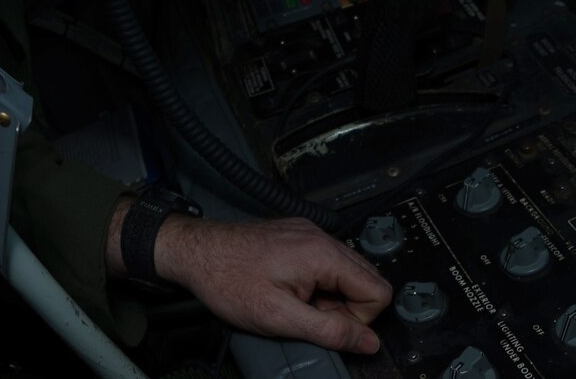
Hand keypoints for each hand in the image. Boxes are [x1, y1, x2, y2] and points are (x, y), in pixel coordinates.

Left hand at [116, 208, 391, 352]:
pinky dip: (317, 281)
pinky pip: (328, 261)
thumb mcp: (279, 318)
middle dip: (345, 307)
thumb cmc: (229, 281)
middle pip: (367, 279)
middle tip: (309, 317)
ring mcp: (312, 233)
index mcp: (325, 255)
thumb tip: (368, 342)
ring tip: (296, 303)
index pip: (378, 291)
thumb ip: (329, 330)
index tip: (327, 326)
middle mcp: (324, 238)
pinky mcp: (299, 234)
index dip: (358, 319)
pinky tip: (289, 289)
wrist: (197, 252)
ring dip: (330, 296)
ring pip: (347, 272)